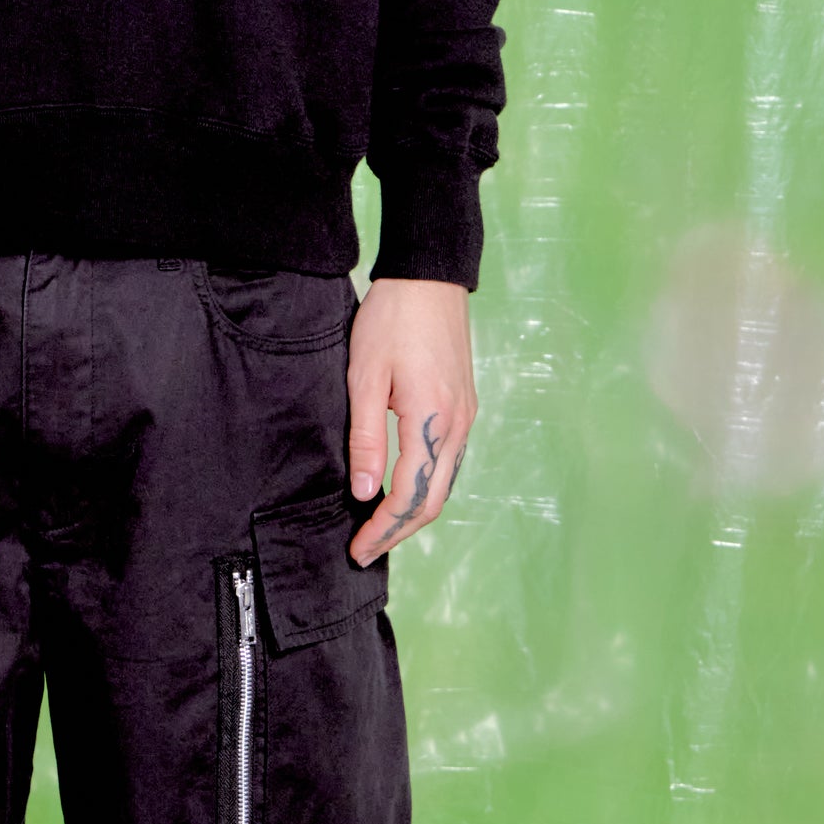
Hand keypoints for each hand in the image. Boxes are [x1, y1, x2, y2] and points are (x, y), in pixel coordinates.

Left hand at [346, 276, 475, 565]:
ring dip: (414, 512)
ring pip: (445, 484)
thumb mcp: (364, 375)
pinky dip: (427, 487)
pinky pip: (449, 462)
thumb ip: (367, 437)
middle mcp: (458, 425)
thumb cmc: (391, 319)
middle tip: (365, 548)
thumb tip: (366, 493)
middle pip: (434, 501)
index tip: (357, 548)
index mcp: (432, 420)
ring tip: (379, 526)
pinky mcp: (464, 405)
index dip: (382, 529)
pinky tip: (403, 488)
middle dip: (399, 531)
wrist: (428, 275)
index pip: (409, 496)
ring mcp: (466, 416)